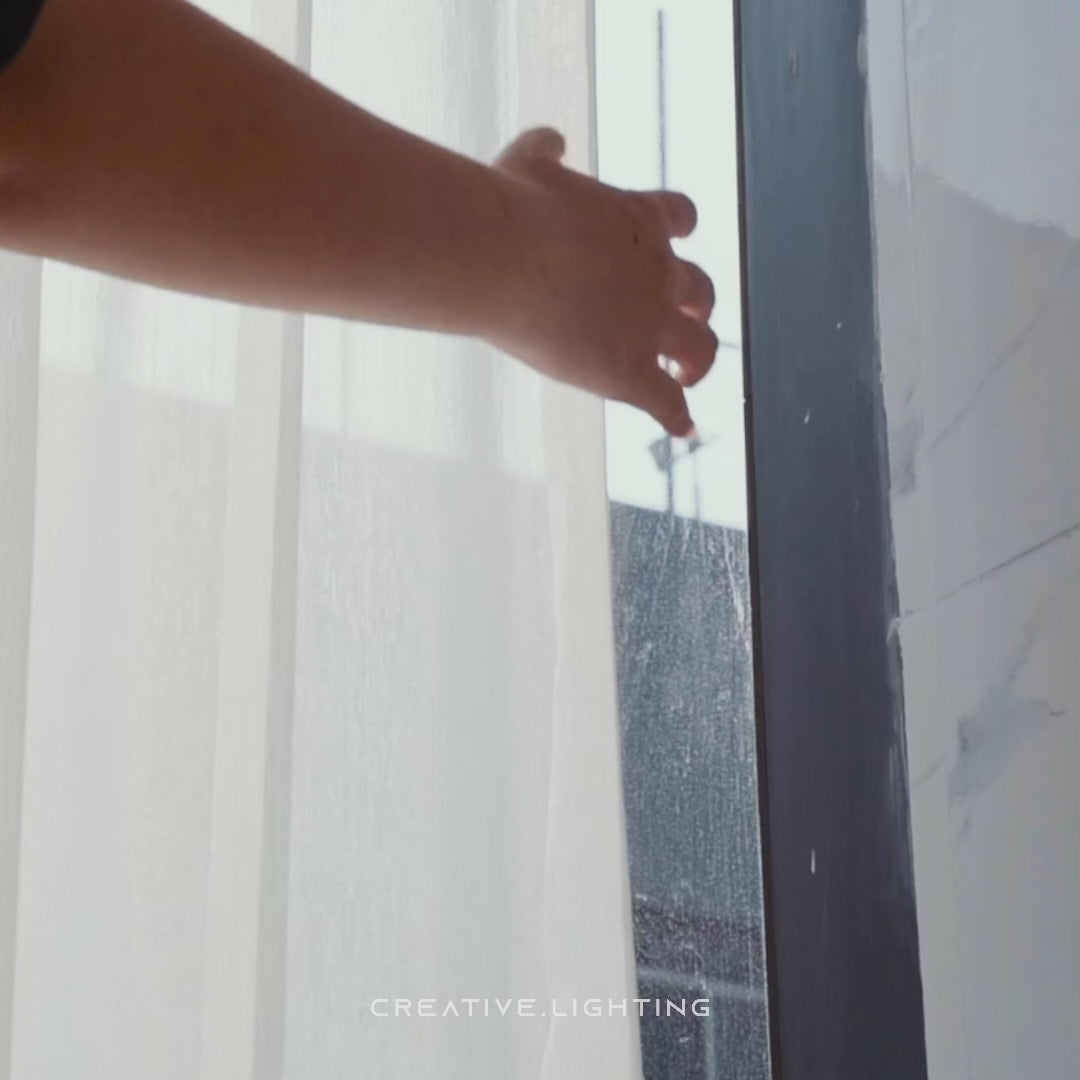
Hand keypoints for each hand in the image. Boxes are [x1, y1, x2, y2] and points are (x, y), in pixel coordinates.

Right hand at [488, 127, 716, 436]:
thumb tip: (553, 141)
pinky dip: (678, 414)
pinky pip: (667, 400)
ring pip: (698, 347)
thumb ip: (546, 153)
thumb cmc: (509, 207)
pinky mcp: (630, 371)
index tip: (681, 240)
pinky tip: (682, 427)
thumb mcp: (528, 164)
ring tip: (689, 375)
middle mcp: (657, 272)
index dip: (681, 232)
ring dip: (697, 361)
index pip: (680, 218)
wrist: (505, 256)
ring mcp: (649, 325)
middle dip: (698, 305)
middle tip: (691, 318)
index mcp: (637, 219)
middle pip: (700, 289)